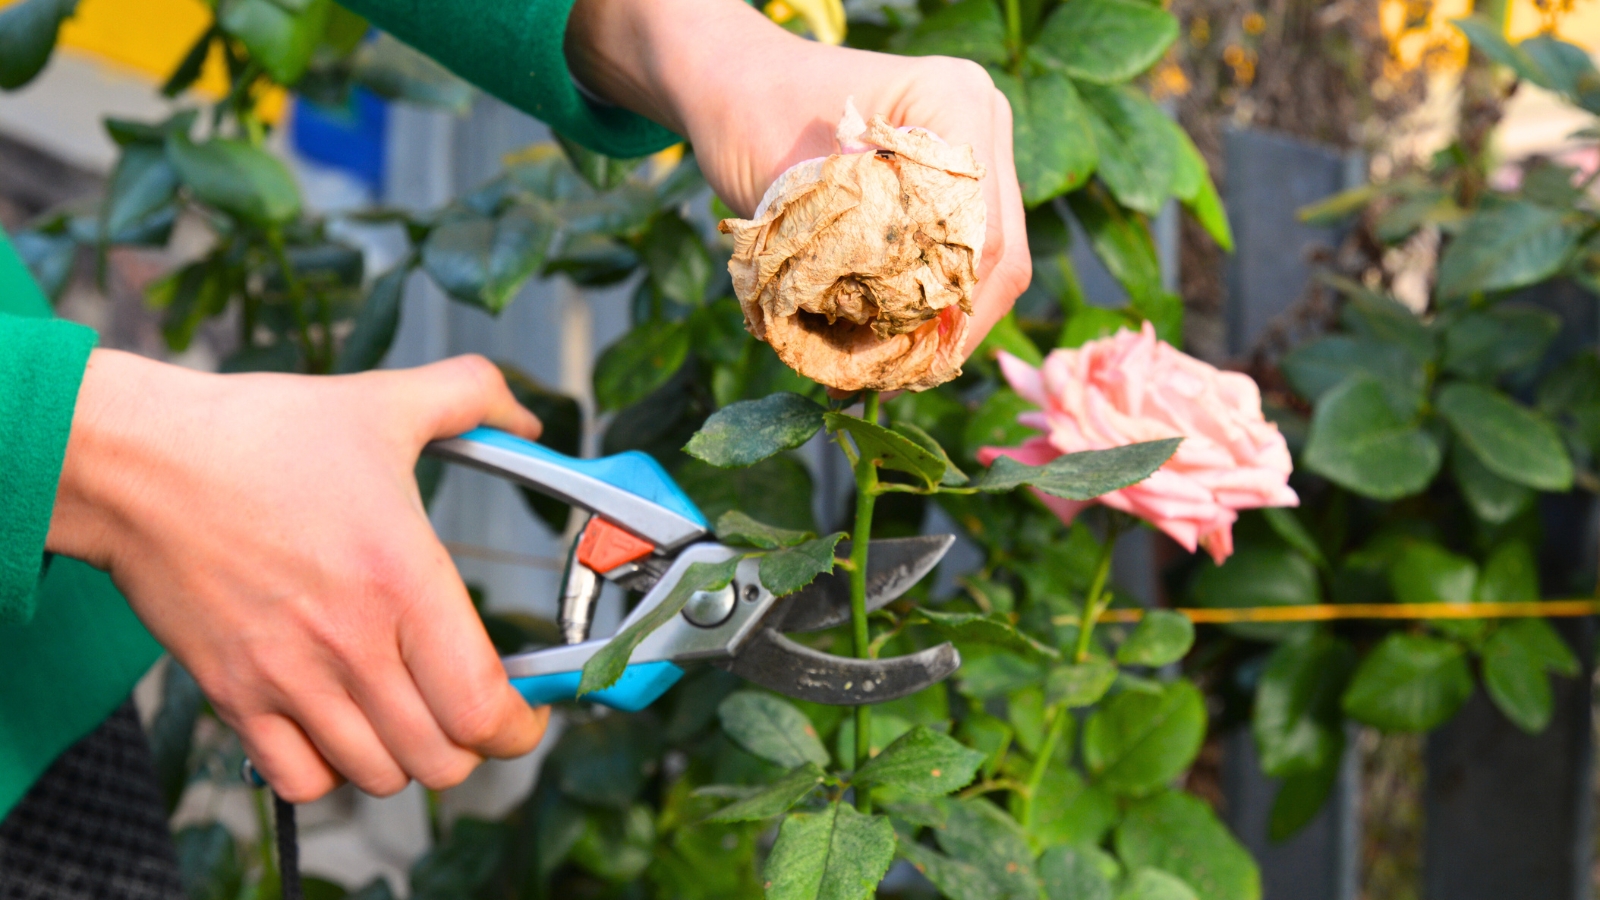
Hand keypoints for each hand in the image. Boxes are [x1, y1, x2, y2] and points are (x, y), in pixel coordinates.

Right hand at [47, 351, 548, 801]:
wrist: (140, 462)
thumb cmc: (260, 434)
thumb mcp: (384, 401)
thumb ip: (472, 398)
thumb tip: (529, 420)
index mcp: (404, 580)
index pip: (482, 706)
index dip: (518, 726)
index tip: (523, 714)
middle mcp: (351, 643)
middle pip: (441, 760)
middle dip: (470, 744)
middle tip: (465, 709)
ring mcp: (288, 678)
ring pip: (378, 778)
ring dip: (403, 757)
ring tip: (403, 713)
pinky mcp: (234, 696)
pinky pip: (301, 782)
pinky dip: (330, 771)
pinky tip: (337, 725)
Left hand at [568, 0, 1030, 353]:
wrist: (732, 83)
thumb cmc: (748, 115)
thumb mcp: (792, 189)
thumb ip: (846, 258)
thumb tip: (882, 347)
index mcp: (954, 101)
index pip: (982, 231)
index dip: (947, 309)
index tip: (895, 364)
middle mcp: (982, 123)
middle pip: (998, 256)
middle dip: (946, 329)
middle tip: (886, 382)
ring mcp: (976, 154)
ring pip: (987, 269)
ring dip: (936, 327)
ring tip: (878, 375)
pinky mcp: (954, 188)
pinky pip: (959, 260)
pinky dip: (923, 308)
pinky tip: (878, 347)